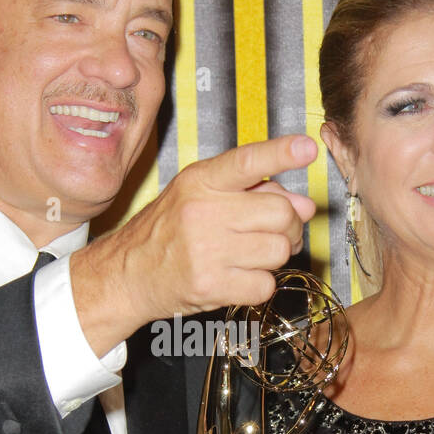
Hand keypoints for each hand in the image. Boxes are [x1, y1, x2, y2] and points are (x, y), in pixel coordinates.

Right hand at [71, 134, 317, 355]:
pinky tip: (241, 277)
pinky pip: (265, 285)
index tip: (306, 148)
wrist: (128, 274)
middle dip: (290, 225)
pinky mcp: (211, 285)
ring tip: (254, 255)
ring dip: (276, 256)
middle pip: (280, 213)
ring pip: (279, 250)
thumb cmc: (168, 232)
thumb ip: (252, 191)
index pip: (247, 161)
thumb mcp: (200, 196)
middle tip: (278, 233)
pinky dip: (261, 284)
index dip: (280, 153)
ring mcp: (206, 250)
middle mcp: (203, 212)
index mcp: (200, 181)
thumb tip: (304, 204)